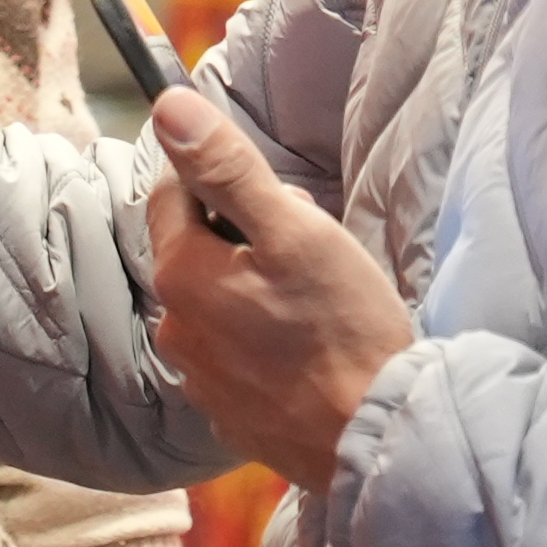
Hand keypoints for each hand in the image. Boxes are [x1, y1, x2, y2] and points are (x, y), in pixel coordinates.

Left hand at [140, 88, 415, 493]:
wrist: (377, 438)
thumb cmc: (344, 328)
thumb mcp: (295, 230)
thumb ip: (228, 168)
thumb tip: (168, 109)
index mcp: (181, 274)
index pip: (171, 192)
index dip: (221, 180)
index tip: (277, 199)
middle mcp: (173, 327)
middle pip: (194, 250)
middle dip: (240, 237)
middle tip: (307, 252)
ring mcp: (197, 378)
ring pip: (213, 303)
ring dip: (248, 291)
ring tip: (310, 306)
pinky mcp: (224, 414)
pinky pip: (230, 355)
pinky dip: (256, 343)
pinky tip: (303, 351)